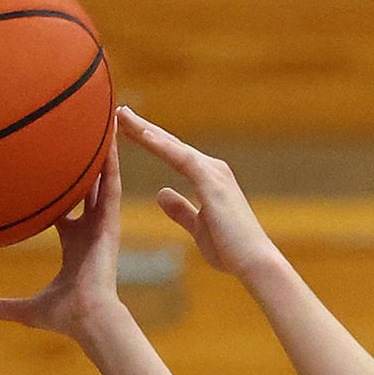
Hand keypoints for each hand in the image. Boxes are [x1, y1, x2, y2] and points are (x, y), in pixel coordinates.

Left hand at [0, 130, 123, 340]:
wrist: (87, 318)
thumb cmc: (63, 315)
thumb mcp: (28, 308)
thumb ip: (4, 307)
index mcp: (74, 244)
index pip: (65, 211)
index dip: (58, 194)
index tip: (46, 175)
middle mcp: (89, 230)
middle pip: (86, 189)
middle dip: (82, 166)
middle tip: (76, 138)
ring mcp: (101, 225)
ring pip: (101, 181)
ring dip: (101, 154)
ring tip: (100, 123)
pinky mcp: (110, 223)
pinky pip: (111, 186)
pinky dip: (111, 163)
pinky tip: (109, 139)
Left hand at [116, 106, 282, 279]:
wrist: (254, 263)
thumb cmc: (230, 249)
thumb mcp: (197, 227)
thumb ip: (180, 209)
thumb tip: (161, 193)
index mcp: (208, 178)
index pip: (172, 153)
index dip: (149, 139)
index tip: (125, 127)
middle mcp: (212, 169)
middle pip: (170, 143)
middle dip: (144, 127)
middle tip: (118, 111)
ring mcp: (214, 173)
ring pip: (173, 145)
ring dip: (147, 130)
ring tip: (122, 115)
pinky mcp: (213, 183)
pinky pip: (182, 159)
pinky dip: (162, 145)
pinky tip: (144, 135)